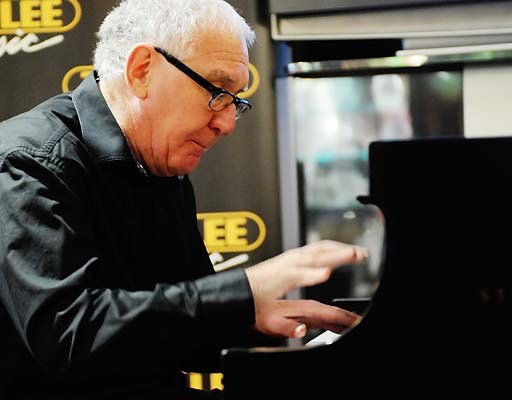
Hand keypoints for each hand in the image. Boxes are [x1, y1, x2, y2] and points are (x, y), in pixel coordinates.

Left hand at [245, 240, 367, 337]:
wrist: (238, 289)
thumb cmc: (252, 302)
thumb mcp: (266, 319)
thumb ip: (286, 326)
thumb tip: (301, 330)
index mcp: (281, 278)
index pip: (298, 275)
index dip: (311, 274)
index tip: (326, 274)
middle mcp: (287, 264)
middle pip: (315, 256)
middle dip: (337, 254)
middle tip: (359, 255)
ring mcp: (291, 257)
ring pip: (317, 248)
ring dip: (339, 248)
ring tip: (358, 252)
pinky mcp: (293, 255)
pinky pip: (316, 247)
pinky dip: (332, 246)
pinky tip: (340, 248)